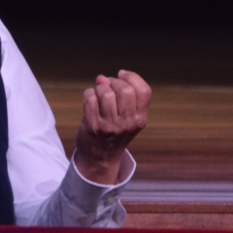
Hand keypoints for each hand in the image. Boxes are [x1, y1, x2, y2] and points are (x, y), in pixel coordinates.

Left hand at [74, 69, 150, 184]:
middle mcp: (127, 123)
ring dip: (100, 88)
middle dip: (113, 81)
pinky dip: (88, 93)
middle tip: (108, 86)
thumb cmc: (114, 131)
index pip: (144, 90)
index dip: (132, 77)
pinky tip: (90, 99)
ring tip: (99, 94)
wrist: (101, 157)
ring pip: (106, 93)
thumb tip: (103, 77)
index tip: (122, 75)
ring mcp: (110, 125)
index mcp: (140, 118)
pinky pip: (90, 98)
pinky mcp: (93, 125)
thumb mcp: (128, 117)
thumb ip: (120, 95)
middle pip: (124, 89)